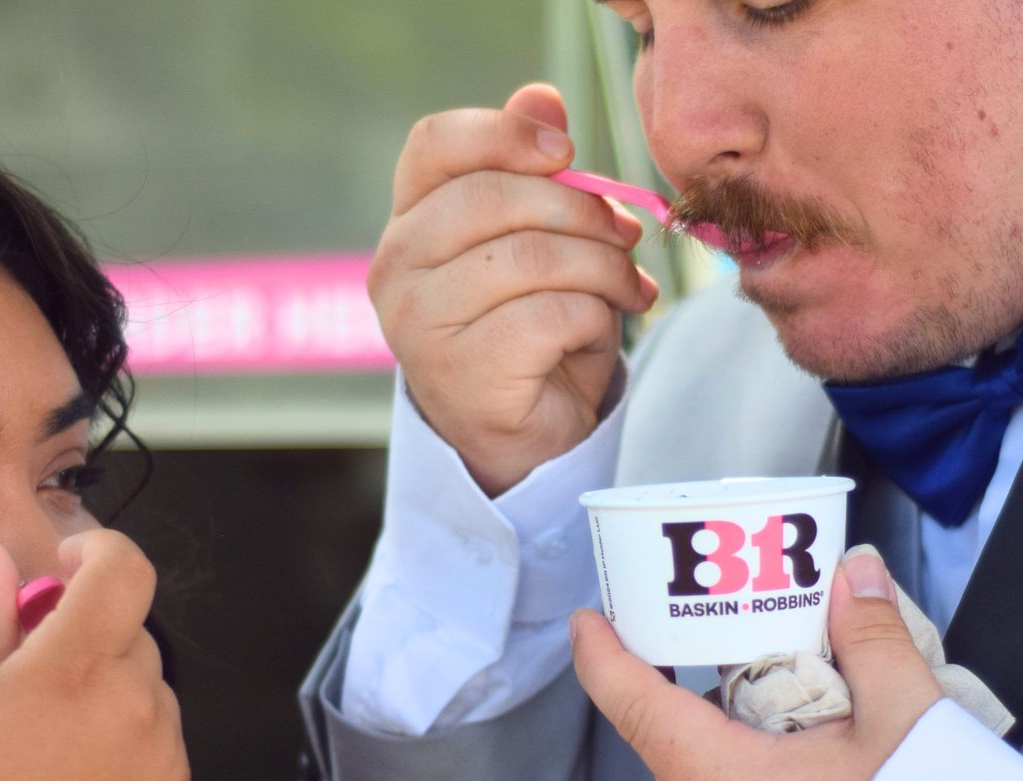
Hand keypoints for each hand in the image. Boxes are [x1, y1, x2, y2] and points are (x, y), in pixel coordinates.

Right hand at [0, 531, 187, 780]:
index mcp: (76, 668)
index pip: (125, 569)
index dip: (98, 551)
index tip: (65, 568)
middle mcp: (136, 702)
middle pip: (132, 631)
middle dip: (87, 636)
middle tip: (30, 680)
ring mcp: (167, 752)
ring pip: (147, 689)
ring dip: (109, 694)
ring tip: (47, 750)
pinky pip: (159, 742)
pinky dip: (127, 744)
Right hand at [370, 81, 659, 494]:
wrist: (527, 441)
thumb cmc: (531, 333)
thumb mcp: (539, 243)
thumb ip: (535, 175)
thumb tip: (543, 96)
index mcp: (409, 223)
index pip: (437, 144)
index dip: (507, 131)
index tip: (567, 150)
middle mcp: (396, 269)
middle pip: (496, 196)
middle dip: (581, 210)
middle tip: (625, 234)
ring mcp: (420, 326)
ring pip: (533, 257)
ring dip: (601, 268)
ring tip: (626, 288)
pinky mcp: (463, 374)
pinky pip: (551, 316)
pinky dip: (595, 320)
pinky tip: (600, 333)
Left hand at [570, 551, 944, 780]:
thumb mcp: (907, 717)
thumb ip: (872, 636)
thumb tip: (853, 577)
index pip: (637, 709)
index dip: (604, 660)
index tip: (589, 623)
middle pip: (673, 752)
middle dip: (685, 701)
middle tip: (727, 655)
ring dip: (726, 755)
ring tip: (791, 721)